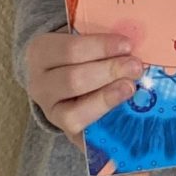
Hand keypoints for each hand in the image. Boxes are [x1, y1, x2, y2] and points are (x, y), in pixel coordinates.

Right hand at [27, 26, 144, 143]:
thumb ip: (104, 43)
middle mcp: (40, 84)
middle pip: (73, 80)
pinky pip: (83, 134)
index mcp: (42, 52)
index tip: (127, 45)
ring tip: (131, 88)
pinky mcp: (65, 131)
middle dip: (108, 73)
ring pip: (74, 112)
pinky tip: (125, 123)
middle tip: (135, 67)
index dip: (100, 47)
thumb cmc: (82, 55)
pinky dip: (104, 132)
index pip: (69, 49)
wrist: (66, 80)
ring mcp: (50, 111)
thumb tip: (130, 47)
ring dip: (106, 99)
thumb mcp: (85, 41)